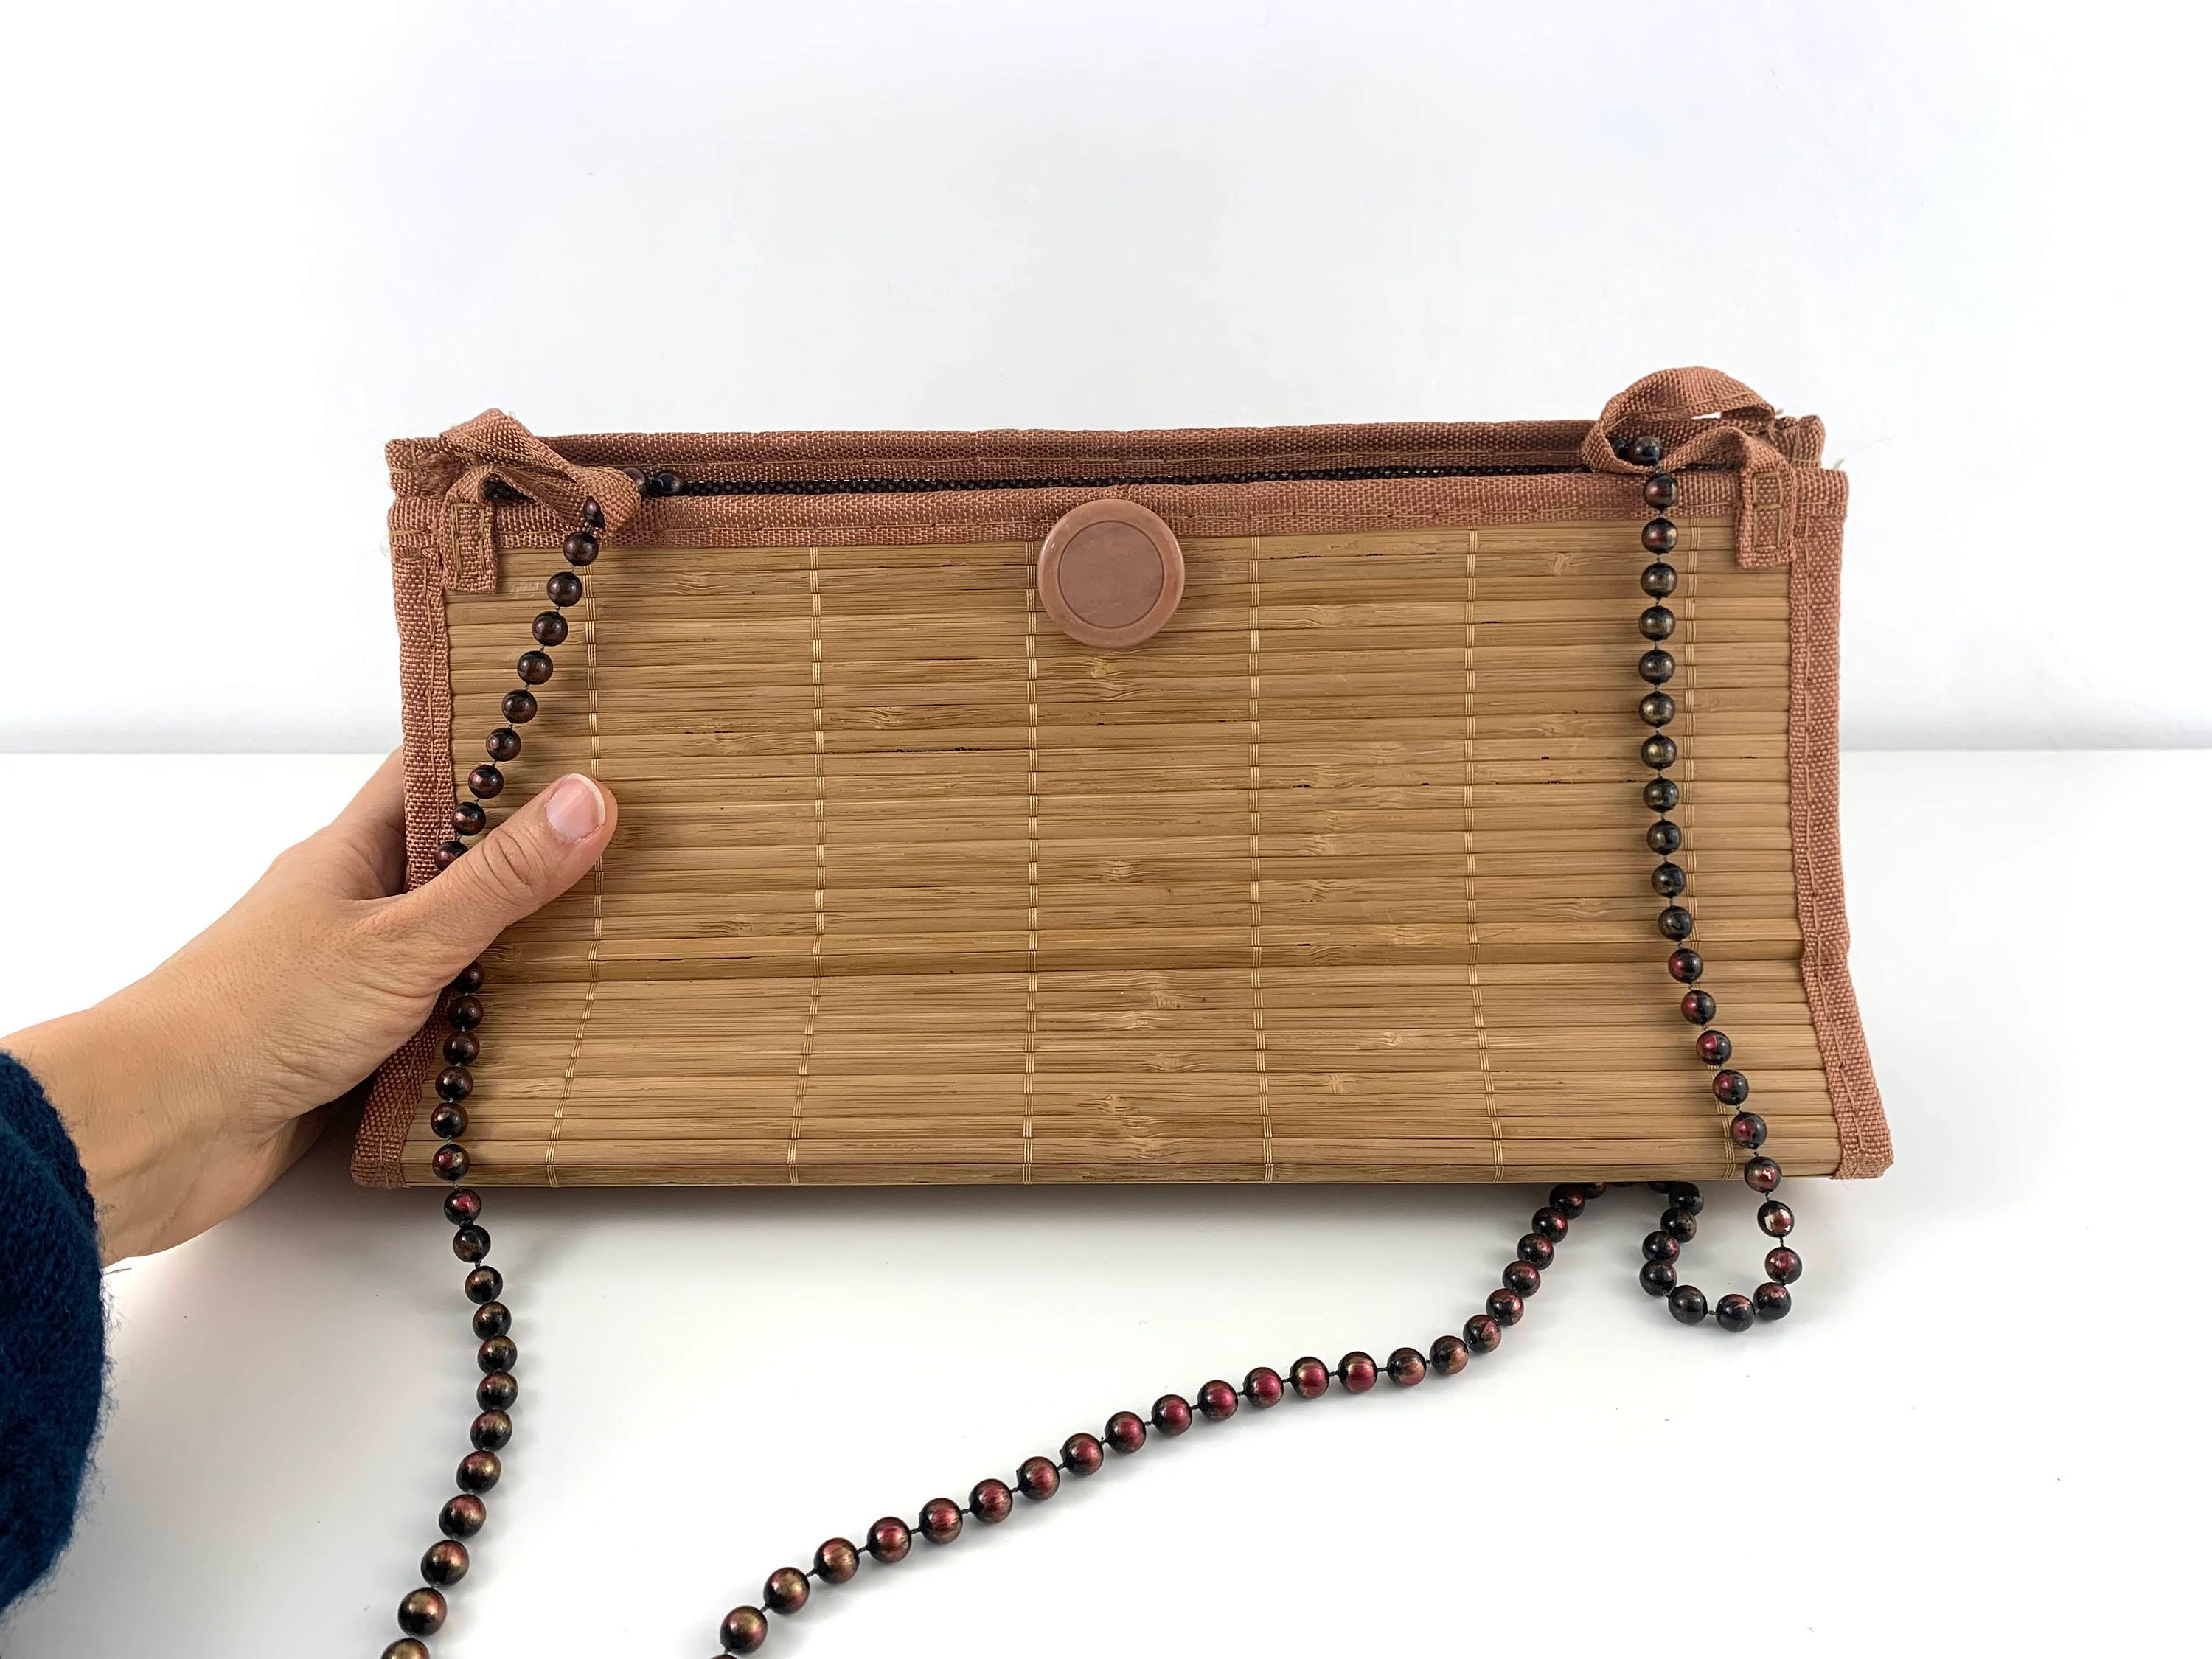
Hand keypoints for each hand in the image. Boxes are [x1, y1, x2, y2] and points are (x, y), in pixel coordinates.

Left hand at [2, 752, 618, 1262]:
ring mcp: (349, 980)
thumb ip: (498, 878)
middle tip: (620, 844)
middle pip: (452, 862)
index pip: (432, 772)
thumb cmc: (254, 1017)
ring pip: (449, 947)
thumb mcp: (402, 938)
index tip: (579, 740)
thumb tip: (588, 799)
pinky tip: (538, 1031)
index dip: (500, 748)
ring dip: (512, 950)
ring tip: (604, 934)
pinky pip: (436, 1023)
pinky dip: (482, 1025)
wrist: (160, 1129)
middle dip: (528, 855)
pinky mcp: (352, 1051)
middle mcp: (349, 908)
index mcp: (349, 854)